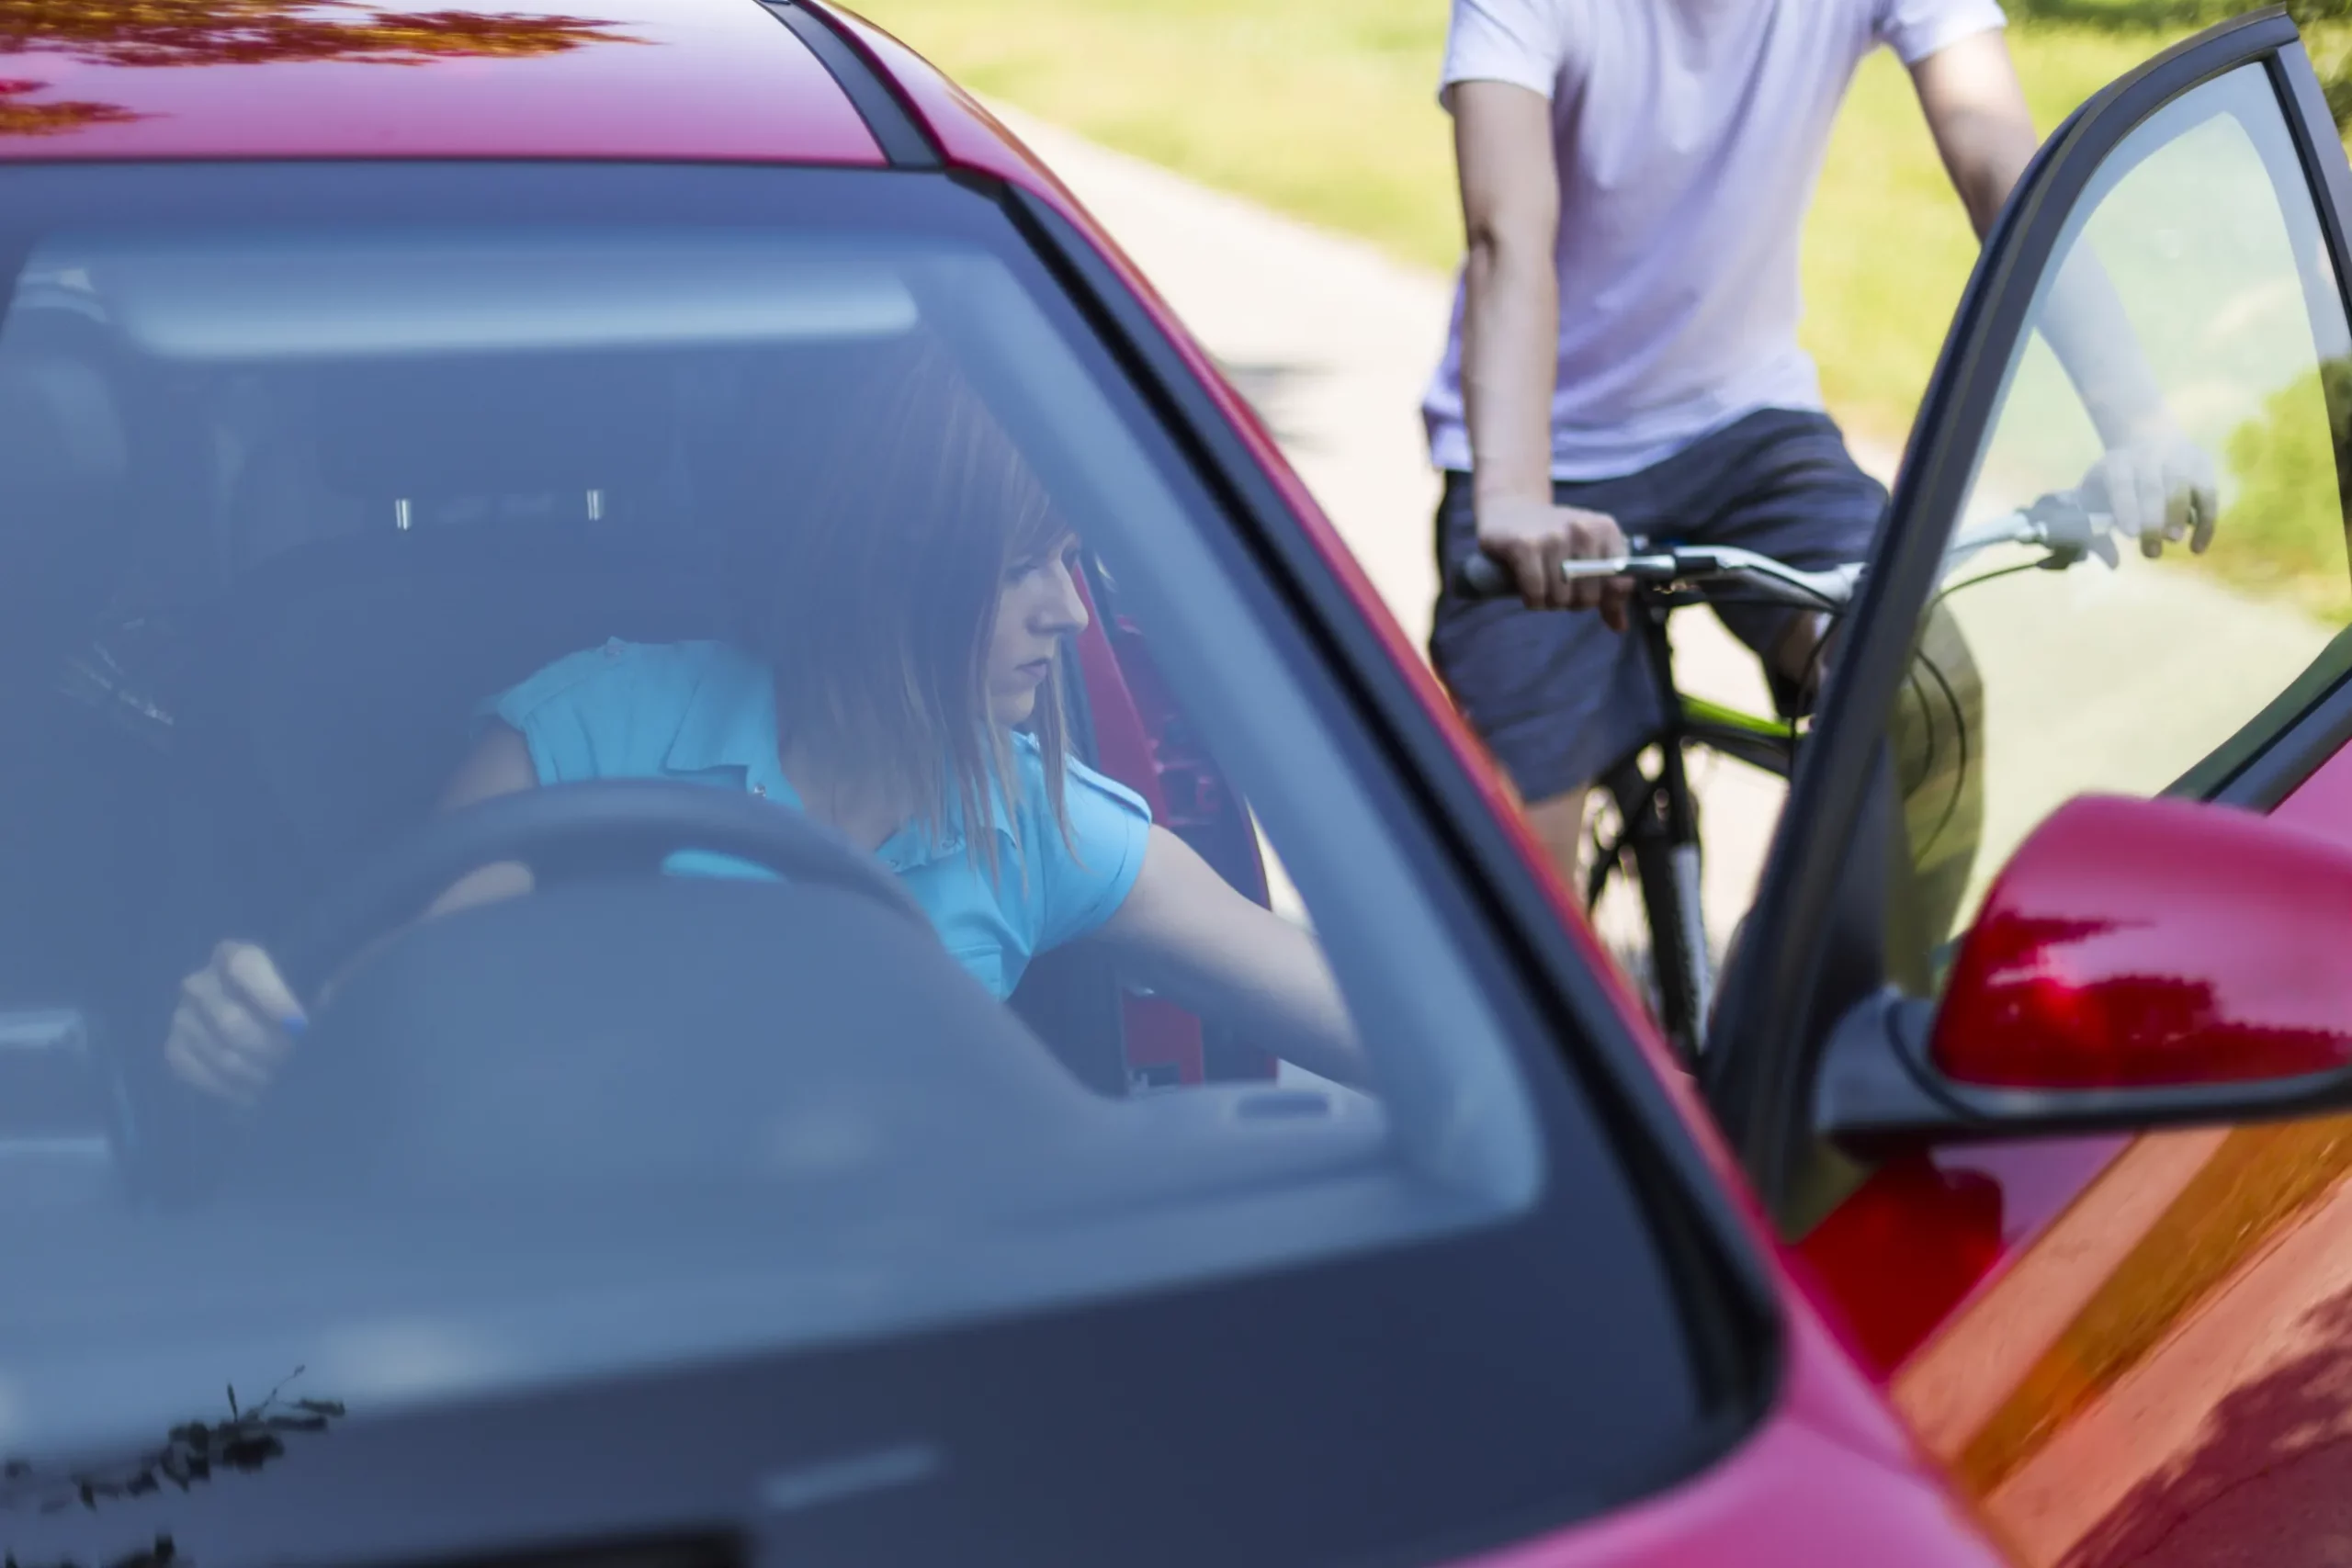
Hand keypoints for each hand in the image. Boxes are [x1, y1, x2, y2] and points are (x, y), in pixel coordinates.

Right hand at [163, 939, 305, 1105]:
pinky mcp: (175, 1047)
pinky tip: (253, 1094)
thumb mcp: (310, 988)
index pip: (244, 966)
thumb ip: (314, 996)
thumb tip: (304, 1026)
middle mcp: (201, 982)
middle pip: (229, 1019)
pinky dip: (227, 1087)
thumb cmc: (295, 998)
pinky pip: (193, 1071)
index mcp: (234, 955)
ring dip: (253, 1072)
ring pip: (217, 1051)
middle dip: (268, 1048)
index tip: (300, 1025)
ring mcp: (183, 1015)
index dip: (272, 997)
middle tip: (293, 1062)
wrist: (268, 1023)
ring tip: (280, 1080)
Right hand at [1476, 492, 1632, 628]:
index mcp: (1605, 530)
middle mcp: (1584, 530)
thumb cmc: (1553, 537)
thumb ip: (1606, 589)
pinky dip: (1532, 600)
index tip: (1587, 595)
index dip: (1606, 600)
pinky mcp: (1526, 545)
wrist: (1511, 507)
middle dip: (1571, 603)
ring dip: (1548, 602)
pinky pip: (1536, 593)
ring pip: (1560, 598)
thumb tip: (1620, 626)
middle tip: (1557, 588)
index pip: (1620, 582)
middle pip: (1588, 597)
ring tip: (1541, 585)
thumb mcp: (1586, 555)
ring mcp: (1554, 536)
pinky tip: (1526, 589)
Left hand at [2082, 420, 2217, 559]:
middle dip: (2153, 520)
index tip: (2131, 535)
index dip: (2126, 507)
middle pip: (2153, 488)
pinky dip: (2206, 523)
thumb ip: (2096, 529)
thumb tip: (2111, 565)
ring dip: (2179, 516)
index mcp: (2118, 464)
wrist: (2147, 438)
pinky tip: (2196, 548)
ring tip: (2174, 540)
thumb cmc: (2115, 479)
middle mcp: (2150, 457)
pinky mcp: (2203, 467)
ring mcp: (2180, 459)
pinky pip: (2209, 496)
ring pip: (2183, 487)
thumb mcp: (2095, 495)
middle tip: (2152, 551)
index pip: (2121, 484)